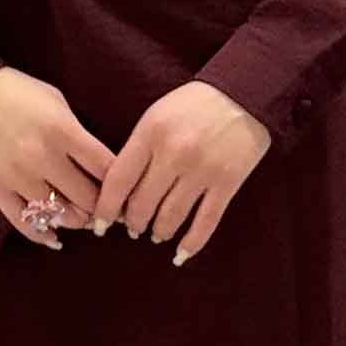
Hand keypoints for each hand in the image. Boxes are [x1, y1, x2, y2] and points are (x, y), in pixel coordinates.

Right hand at [0, 68, 115, 250]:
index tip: (128, 191)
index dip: (123, 184)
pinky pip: (24, 223)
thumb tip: (97, 164)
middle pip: (88, 198)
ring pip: (60, 215)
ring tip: (83, 218)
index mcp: (63, 130)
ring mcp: (18, 176)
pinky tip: (55, 239)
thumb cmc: (12, 89)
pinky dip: (43, 236)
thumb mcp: (55, 100)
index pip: (107, 168)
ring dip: (77, 220)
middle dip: (103, 207)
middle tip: (109, 211)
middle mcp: (44, 157)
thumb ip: (77, 132)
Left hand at [89, 82, 271, 264]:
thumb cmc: (194, 103)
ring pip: (171, 217)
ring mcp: (202, 170)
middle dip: (133, 223)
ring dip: (159, 232)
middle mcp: (174, 154)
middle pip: (143, 204)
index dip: (106, 208)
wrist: (245, 92)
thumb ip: (138, 148)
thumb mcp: (157, 114)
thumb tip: (122, 190)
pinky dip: (191, 243)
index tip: (100, 224)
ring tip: (155, 235)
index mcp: (151, 133)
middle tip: (132, 228)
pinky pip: (206, 222)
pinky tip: (181, 253)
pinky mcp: (227, 182)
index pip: (119, 180)